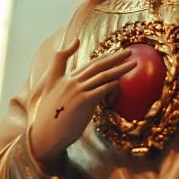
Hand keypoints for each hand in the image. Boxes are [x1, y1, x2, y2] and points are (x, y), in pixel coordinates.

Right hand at [29, 38, 135, 164]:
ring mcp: (77, 90)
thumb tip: (73, 86)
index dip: (73, 48)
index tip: (81, 42)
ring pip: (103, 75)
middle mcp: (70, 81)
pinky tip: (121, 81)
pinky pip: (103, 88)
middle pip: (96, 64)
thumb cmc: (48, 120)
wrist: (45, 135)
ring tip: (133, 64)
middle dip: (113, 57)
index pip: (69, 59)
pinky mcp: (84, 101)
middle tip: (127, 52)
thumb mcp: (48, 99)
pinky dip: (114, 84)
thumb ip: (59, 87)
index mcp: (60, 79)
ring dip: (120, 68)